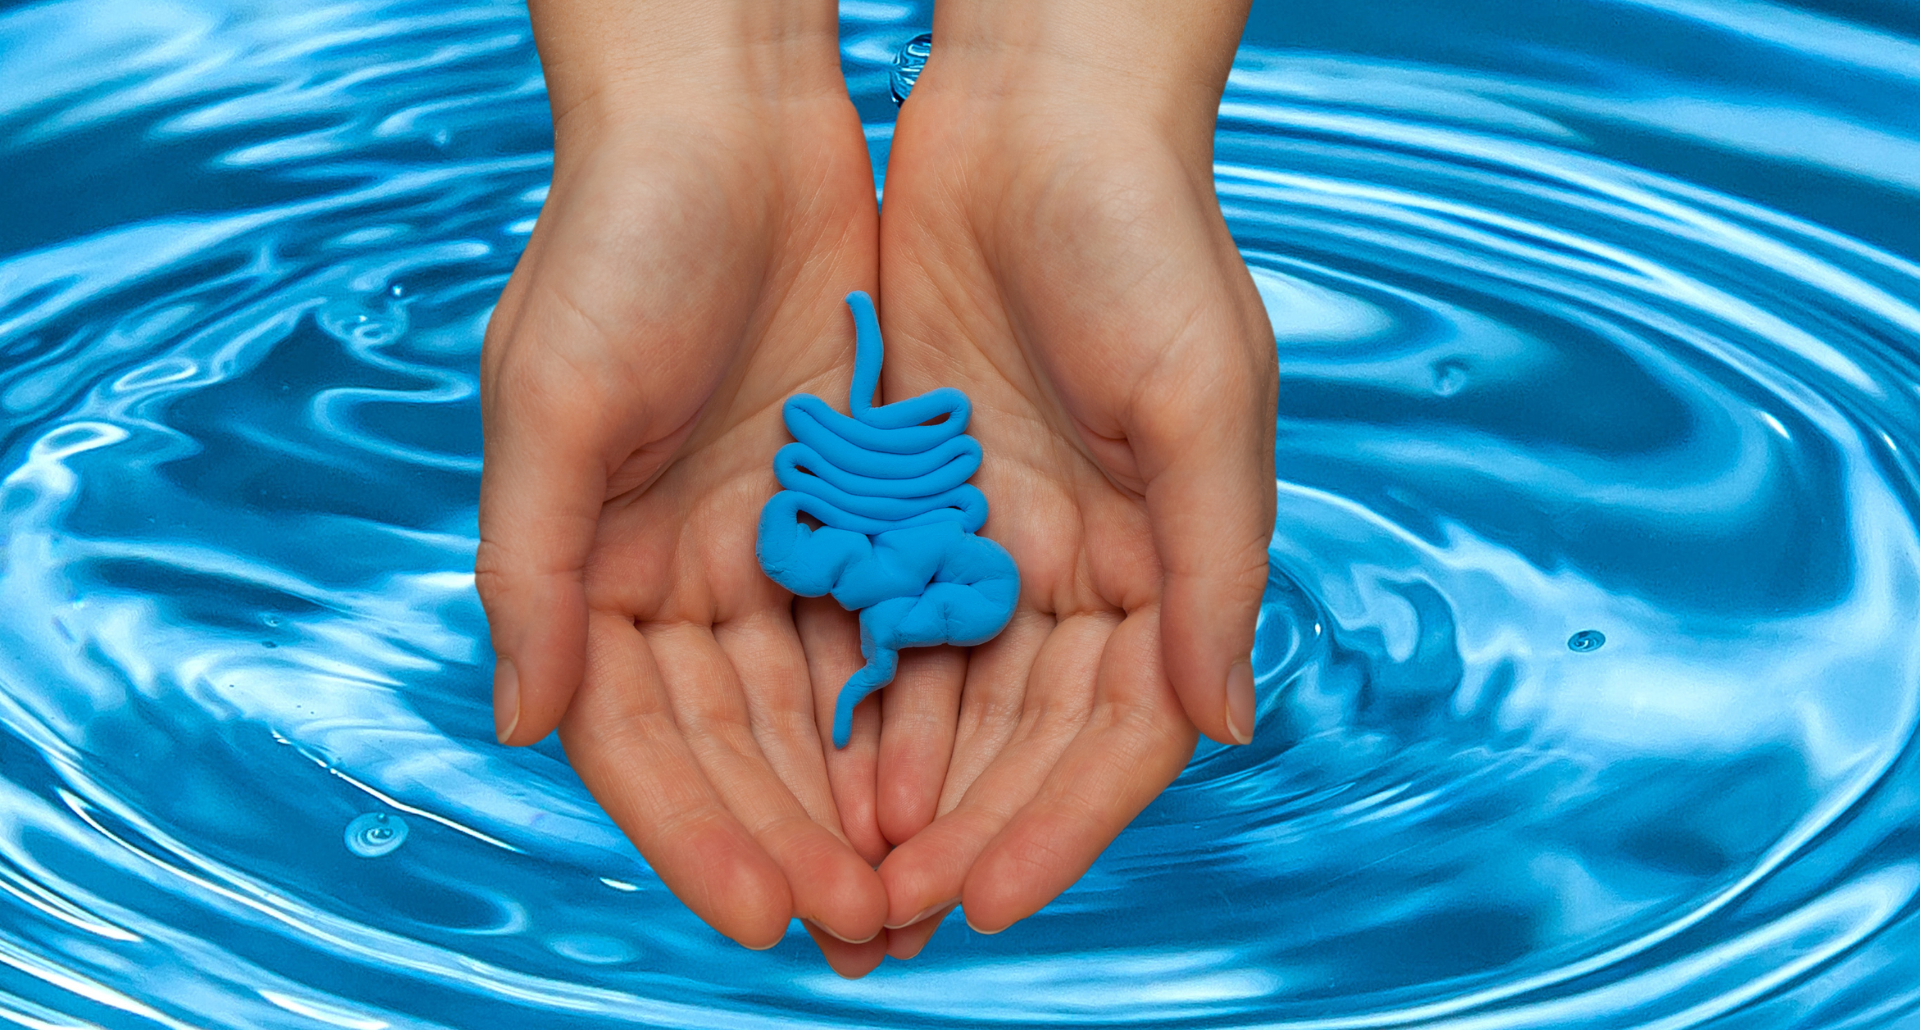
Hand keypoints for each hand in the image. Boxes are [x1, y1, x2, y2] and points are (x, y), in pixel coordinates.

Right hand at [476, 1, 894, 975]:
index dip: (694, 830)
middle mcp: (676, 571)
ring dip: (857, 792)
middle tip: (864, 927)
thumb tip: (518, 727)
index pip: (639, 737)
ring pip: (816, 702)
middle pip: (736, 742)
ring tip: (915, 880)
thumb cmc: (617, 239)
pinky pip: (883, 620)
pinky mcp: (847, 498)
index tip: (762, 911)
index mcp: (590, 567)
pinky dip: (911, 695)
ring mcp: (766, 539)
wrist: (727, 118)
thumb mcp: (553, 398)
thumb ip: (533, 568)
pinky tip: (952, 764)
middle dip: (792, 836)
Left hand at [856, 1, 1274, 953]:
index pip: (1120, 731)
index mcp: (1166, 559)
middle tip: (894, 918)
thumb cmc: (1148, 239)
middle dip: (970, 829)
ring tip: (847, 867)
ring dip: (904, 784)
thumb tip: (1224, 725)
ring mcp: (997, 532)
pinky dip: (854, 689)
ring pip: (950, 696)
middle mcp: (1085, 564)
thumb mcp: (1204, 398)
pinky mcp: (915, 491)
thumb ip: (1213, 566)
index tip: (993, 901)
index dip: (1063, 823)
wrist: (1039, 117)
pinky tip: (812, 751)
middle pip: (1027, 736)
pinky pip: (881, 615)